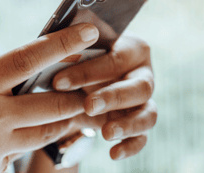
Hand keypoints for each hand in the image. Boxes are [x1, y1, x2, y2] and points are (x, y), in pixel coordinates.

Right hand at [0, 24, 98, 172]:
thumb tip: (14, 86)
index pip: (28, 59)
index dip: (62, 43)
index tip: (87, 32)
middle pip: (53, 104)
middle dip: (77, 97)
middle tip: (90, 89)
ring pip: (45, 133)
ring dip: (60, 123)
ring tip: (68, 113)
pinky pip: (20, 157)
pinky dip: (23, 147)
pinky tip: (11, 142)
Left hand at [52, 33, 156, 160]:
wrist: (81, 82)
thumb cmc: (78, 59)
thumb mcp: (74, 52)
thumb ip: (70, 52)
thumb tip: (55, 55)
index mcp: (131, 49)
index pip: (115, 59)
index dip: (88, 71)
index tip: (58, 83)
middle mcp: (143, 74)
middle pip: (139, 86)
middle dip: (113, 97)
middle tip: (89, 106)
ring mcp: (145, 101)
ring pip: (148, 114)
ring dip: (128, 124)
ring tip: (106, 133)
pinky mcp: (140, 123)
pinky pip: (142, 137)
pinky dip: (130, 146)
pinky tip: (113, 153)